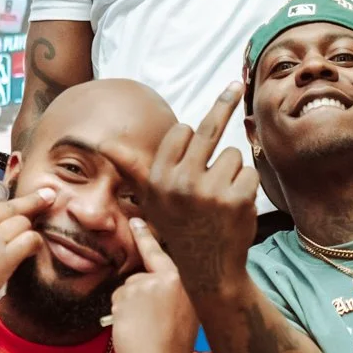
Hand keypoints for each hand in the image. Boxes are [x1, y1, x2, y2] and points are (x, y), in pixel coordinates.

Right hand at [99, 84, 259, 302]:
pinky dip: (247, 187)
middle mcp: (181, 182)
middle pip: (209, 129)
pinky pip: (249, 173)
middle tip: (236, 84)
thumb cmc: (180, 227)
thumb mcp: (151, 198)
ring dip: (231, 172)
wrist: (208, 269)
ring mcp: (211, 191)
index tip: (196, 132)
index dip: (191, 137)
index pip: (181, 132)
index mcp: (159, 178)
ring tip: (220, 199)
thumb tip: (102, 143)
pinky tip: (235, 208)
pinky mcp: (237, 199)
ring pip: (232, 154)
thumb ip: (132, 167)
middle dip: (225, 101)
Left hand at [108, 220, 198, 352]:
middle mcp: (169, 277)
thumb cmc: (172, 350)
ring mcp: (148, 282)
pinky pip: (117, 299)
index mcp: (187, 282)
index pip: (162, 254)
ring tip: (144, 331)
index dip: (146, 238)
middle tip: (151, 325)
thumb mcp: (184, 314)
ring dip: (128, 309)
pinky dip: (120, 315)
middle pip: (141, 277)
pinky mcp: (129, 292)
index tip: (136, 220)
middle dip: (138, 299)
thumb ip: (171, 294)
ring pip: (127, 290)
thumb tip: (147, 285)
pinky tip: (133, 330)